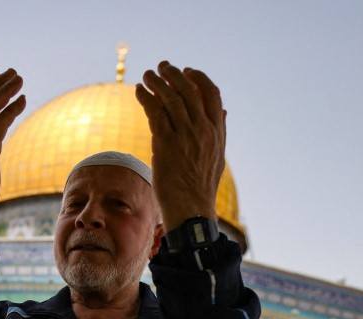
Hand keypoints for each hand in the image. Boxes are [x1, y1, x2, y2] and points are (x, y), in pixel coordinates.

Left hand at [135, 61, 225, 230]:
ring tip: (147, 75)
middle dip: (174, 73)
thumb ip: (220, 132)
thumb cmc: (201, 186)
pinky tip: (139, 92)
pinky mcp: (165, 144)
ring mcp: (184, 135)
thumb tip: (223, 112)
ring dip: (156, 82)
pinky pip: (154, 112)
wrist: (191, 208)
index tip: (187, 70)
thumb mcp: (217, 156)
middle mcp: (203, 129)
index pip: (212, 93)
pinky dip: (145, 98)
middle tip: (162, 66)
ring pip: (170, 98)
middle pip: (189, 90)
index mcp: (217, 131)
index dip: (198, 78)